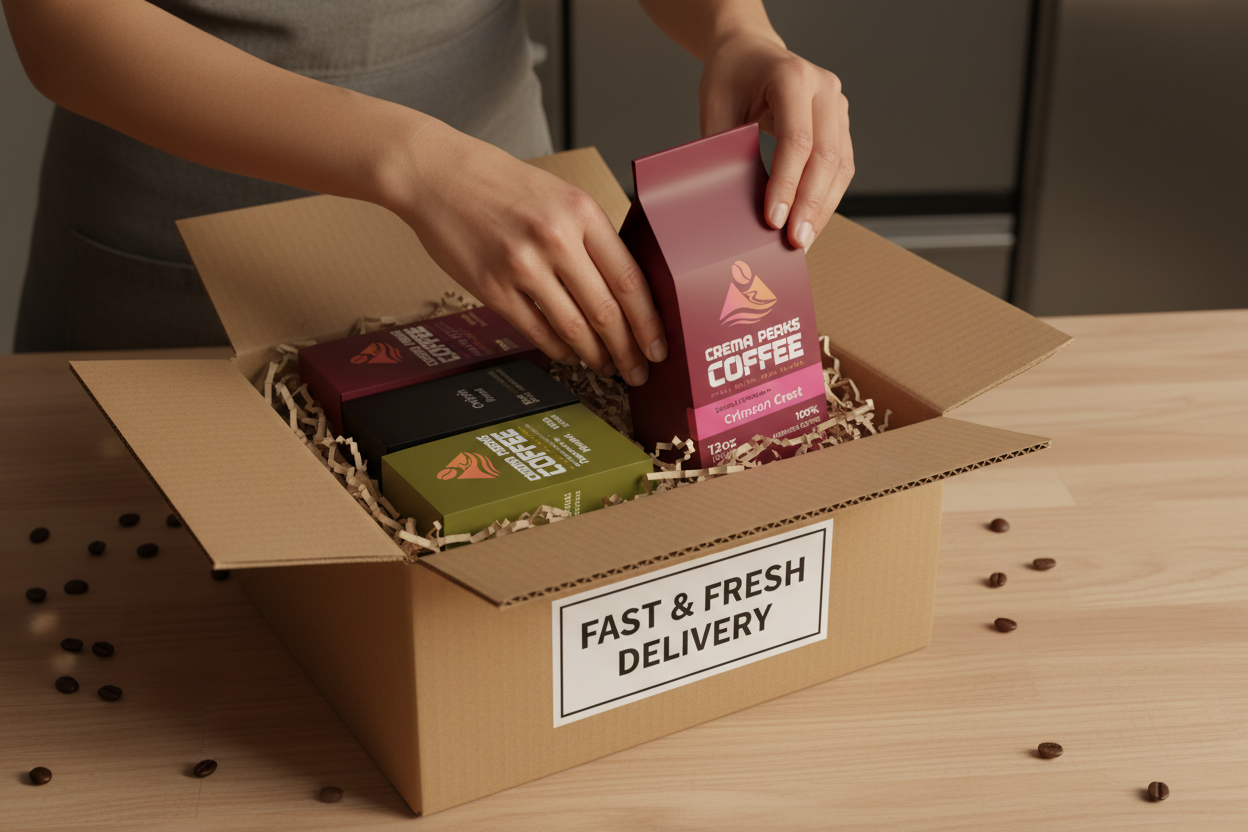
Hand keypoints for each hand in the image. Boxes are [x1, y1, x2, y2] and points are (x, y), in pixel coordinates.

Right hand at [389, 122, 666, 384]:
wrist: (437, 175)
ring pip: (574, 328)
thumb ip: (591, 236)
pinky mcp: (491, 287)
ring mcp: (521, 265)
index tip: (658, 346)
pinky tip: (569, 353)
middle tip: (638, 371)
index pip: (629, 279)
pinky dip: (558, 349)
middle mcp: (555, 239)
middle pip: (606, 311)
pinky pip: (536, 330)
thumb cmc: (500, 184)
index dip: (649, 322)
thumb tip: (624, 290)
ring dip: (595, 355)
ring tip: (606, 366)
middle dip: (628, 350)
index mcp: (581, 212)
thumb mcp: (559, 195)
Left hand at [698, 31, 853, 251]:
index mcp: (792, 77)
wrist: (749, 51)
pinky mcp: (840, 124)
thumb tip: (732, 204)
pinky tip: (812, 222)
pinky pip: (842, 166)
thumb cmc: (730, 77)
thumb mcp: (716, 107)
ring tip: (804, 241)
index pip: (797, 139)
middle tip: (795, 242)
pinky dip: (827, 198)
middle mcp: (823, 89)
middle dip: (810, 205)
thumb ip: (726, 150)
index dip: (786, 183)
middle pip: (826, 156)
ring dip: (823, 207)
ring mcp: (837, 105)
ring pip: (840, 165)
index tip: (773, 220)